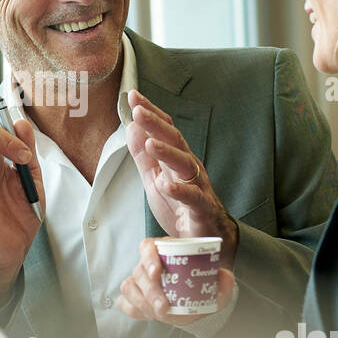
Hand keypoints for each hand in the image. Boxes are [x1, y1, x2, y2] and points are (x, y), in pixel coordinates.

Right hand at [117, 237, 235, 326]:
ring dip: (142, 303)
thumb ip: (224, 280)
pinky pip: (125, 302)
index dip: (148, 257)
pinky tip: (150, 315)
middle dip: (150, 291)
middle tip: (163, 307)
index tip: (157, 272)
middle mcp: (148, 264)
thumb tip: (225, 277)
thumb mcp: (217, 284)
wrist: (197, 301)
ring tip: (160, 314)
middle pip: (139, 271)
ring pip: (129, 287)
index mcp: (165, 251)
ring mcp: (138, 281)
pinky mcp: (134, 297)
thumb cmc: (203, 287)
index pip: (148, 246)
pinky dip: (134, 310)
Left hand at [125, 90, 237, 264]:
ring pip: (185, 165)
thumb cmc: (182, 208)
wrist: (206, 239)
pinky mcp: (202, 209)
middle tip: (139, 111)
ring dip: (167, 152)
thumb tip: (132, 127)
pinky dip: (179, 190)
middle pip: (175, 141)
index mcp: (177, 160)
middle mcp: (189, 168)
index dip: (150, 113)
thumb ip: (143, 156)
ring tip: (150, 142)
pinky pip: (193, 198)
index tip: (133, 97)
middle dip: (157, 124)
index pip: (164, 130)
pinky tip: (166, 184)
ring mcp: (198, 187)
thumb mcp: (155, 179)